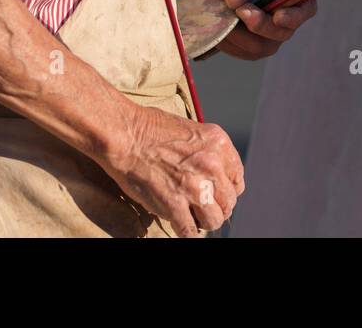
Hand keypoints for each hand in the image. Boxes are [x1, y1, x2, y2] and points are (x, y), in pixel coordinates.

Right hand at [100, 104, 243, 236]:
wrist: (124, 133)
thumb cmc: (151, 128)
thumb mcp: (192, 131)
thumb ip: (208, 153)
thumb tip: (214, 176)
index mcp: (219, 145)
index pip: (236, 180)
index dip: (226, 190)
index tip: (216, 194)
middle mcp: (212, 166)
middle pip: (228, 202)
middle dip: (217, 207)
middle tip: (204, 208)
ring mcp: (194, 187)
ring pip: (214, 220)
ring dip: (204, 222)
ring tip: (194, 218)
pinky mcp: (175, 205)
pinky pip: (190, 231)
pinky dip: (188, 233)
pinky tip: (182, 228)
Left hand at [204, 0, 318, 60]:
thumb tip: (239, 1)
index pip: (306, 10)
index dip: (294, 16)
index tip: (278, 16)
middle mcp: (286, 23)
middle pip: (281, 33)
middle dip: (260, 25)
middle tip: (241, 11)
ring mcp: (270, 40)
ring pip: (259, 46)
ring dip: (238, 33)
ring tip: (222, 15)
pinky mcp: (253, 51)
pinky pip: (242, 52)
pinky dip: (229, 41)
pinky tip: (221, 26)